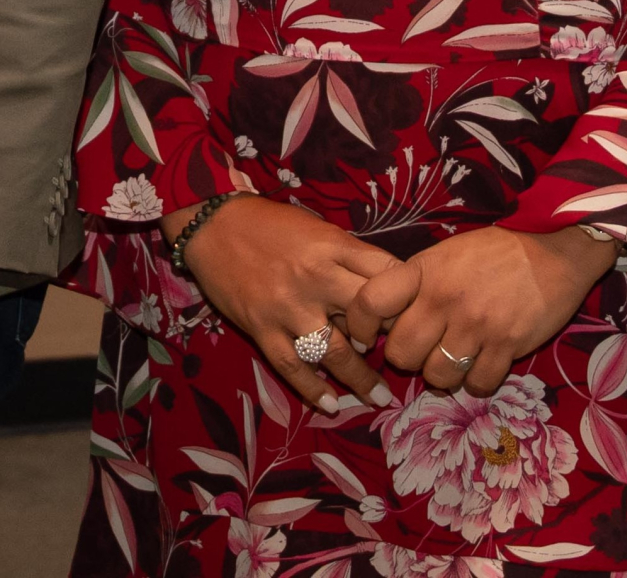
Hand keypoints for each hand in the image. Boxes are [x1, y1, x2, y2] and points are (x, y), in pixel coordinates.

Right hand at [174, 195, 400, 414]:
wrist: (212, 222)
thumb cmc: (270, 223)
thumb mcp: (318, 228)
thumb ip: (350, 256)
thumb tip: (386, 290)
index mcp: (333, 247)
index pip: (388, 276)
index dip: (408, 299)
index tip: (414, 316)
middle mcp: (315, 278)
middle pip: (368, 319)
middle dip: (388, 341)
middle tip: (402, 360)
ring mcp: (287, 306)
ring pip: (334, 352)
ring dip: (360, 379)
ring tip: (379, 398)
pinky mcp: (261, 327)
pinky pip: (292, 366)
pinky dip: (312, 389)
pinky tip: (330, 404)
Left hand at [346, 224, 615, 395]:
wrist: (553, 253)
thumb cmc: (495, 252)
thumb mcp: (446, 254)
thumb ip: (417, 282)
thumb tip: (388, 315)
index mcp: (423, 271)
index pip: (371, 300)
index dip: (359, 324)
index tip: (366, 337)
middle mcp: (443, 299)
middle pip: (401, 353)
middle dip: (406, 359)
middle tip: (420, 352)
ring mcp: (476, 324)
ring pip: (437, 375)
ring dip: (442, 375)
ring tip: (452, 362)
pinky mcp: (507, 346)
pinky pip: (479, 384)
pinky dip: (477, 383)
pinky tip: (481, 368)